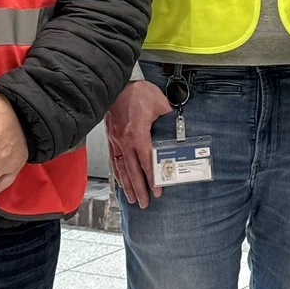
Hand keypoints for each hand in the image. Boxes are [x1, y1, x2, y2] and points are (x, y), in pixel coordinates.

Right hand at [105, 80, 172, 208]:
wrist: (117, 84)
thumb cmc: (137, 92)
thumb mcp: (160, 104)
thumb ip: (169, 118)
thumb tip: (179, 127)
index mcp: (137, 134)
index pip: (146, 162)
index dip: (152, 178)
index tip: (157, 191)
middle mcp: (125, 141)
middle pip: (132, 171)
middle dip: (139, 189)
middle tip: (144, 204)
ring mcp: (116, 141)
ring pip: (121, 168)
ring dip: (126, 185)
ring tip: (131, 198)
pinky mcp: (111, 138)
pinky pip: (113, 160)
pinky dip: (117, 173)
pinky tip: (120, 181)